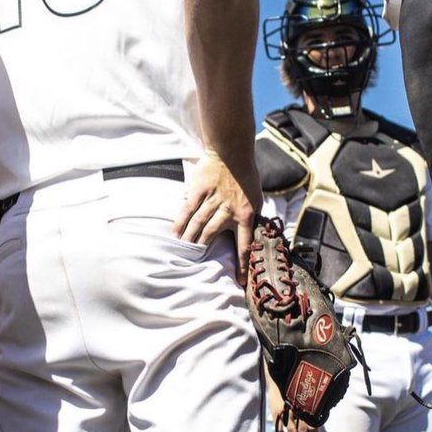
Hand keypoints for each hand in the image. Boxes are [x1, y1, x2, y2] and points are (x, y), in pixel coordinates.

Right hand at [174, 149, 261, 283]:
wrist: (231, 151)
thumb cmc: (246, 174)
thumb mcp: (256, 197)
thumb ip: (251, 215)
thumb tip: (251, 233)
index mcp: (246, 214)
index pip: (244, 244)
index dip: (242, 264)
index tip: (240, 280)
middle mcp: (228, 210)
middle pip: (213, 235)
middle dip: (204, 251)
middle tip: (197, 266)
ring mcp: (211, 201)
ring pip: (198, 225)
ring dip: (189, 240)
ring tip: (183, 253)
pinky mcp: (198, 192)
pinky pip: (187, 211)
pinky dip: (180, 224)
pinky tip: (175, 235)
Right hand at [267, 380, 319, 431]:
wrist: (277, 380)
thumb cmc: (293, 388)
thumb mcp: (304, 396)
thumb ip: (310, 408)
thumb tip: (317, 421)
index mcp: (304, 407)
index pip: (312, 426)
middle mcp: (294, 411)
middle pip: (302, 431)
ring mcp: (284, 414)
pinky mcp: (275, 415)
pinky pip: (280, 430)